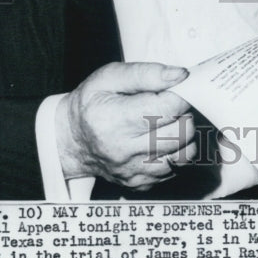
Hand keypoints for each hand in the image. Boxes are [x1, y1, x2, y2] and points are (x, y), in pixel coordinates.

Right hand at [55, 61, 195, 190]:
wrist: (72, 141)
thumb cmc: (91, 104)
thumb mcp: (109, 77)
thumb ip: (145, 73)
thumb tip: (179, 76)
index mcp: (115, 120)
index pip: (168, 109)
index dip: (182, 94)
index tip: (180, 86)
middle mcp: (124, 151)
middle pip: (181, 132)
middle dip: (185, 113)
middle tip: (171, 103)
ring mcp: (134, 171)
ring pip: (184, 154)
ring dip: (184, 133)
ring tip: (169, 121)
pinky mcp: (141, 183)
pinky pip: (176, 169)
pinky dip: (176, 151)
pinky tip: (161, 138)